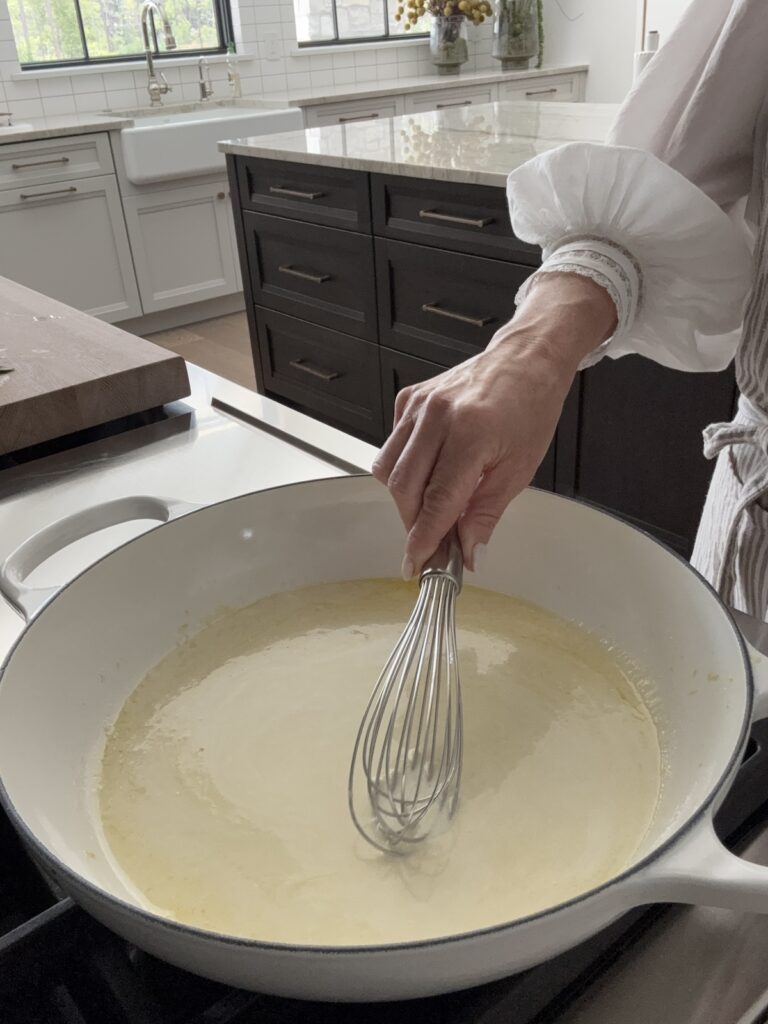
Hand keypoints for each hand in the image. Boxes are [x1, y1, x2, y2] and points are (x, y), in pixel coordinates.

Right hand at [372, 273, 616, 576]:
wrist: (526, 359)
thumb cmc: (530, 406)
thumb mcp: (519, 468)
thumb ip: (486, 513)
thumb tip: (468, 552)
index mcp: (470, 433)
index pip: (436, 502)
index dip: (423, 540)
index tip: (417, 565)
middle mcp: (437, 416)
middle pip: (404, 489)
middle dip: (415, 524)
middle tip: (432, 545)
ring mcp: (418, 405)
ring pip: (389, 470)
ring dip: (406, 499)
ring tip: (433, 508)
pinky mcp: (408, 399)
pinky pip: (392, 446)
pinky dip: (404, 468)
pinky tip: (430, 471)